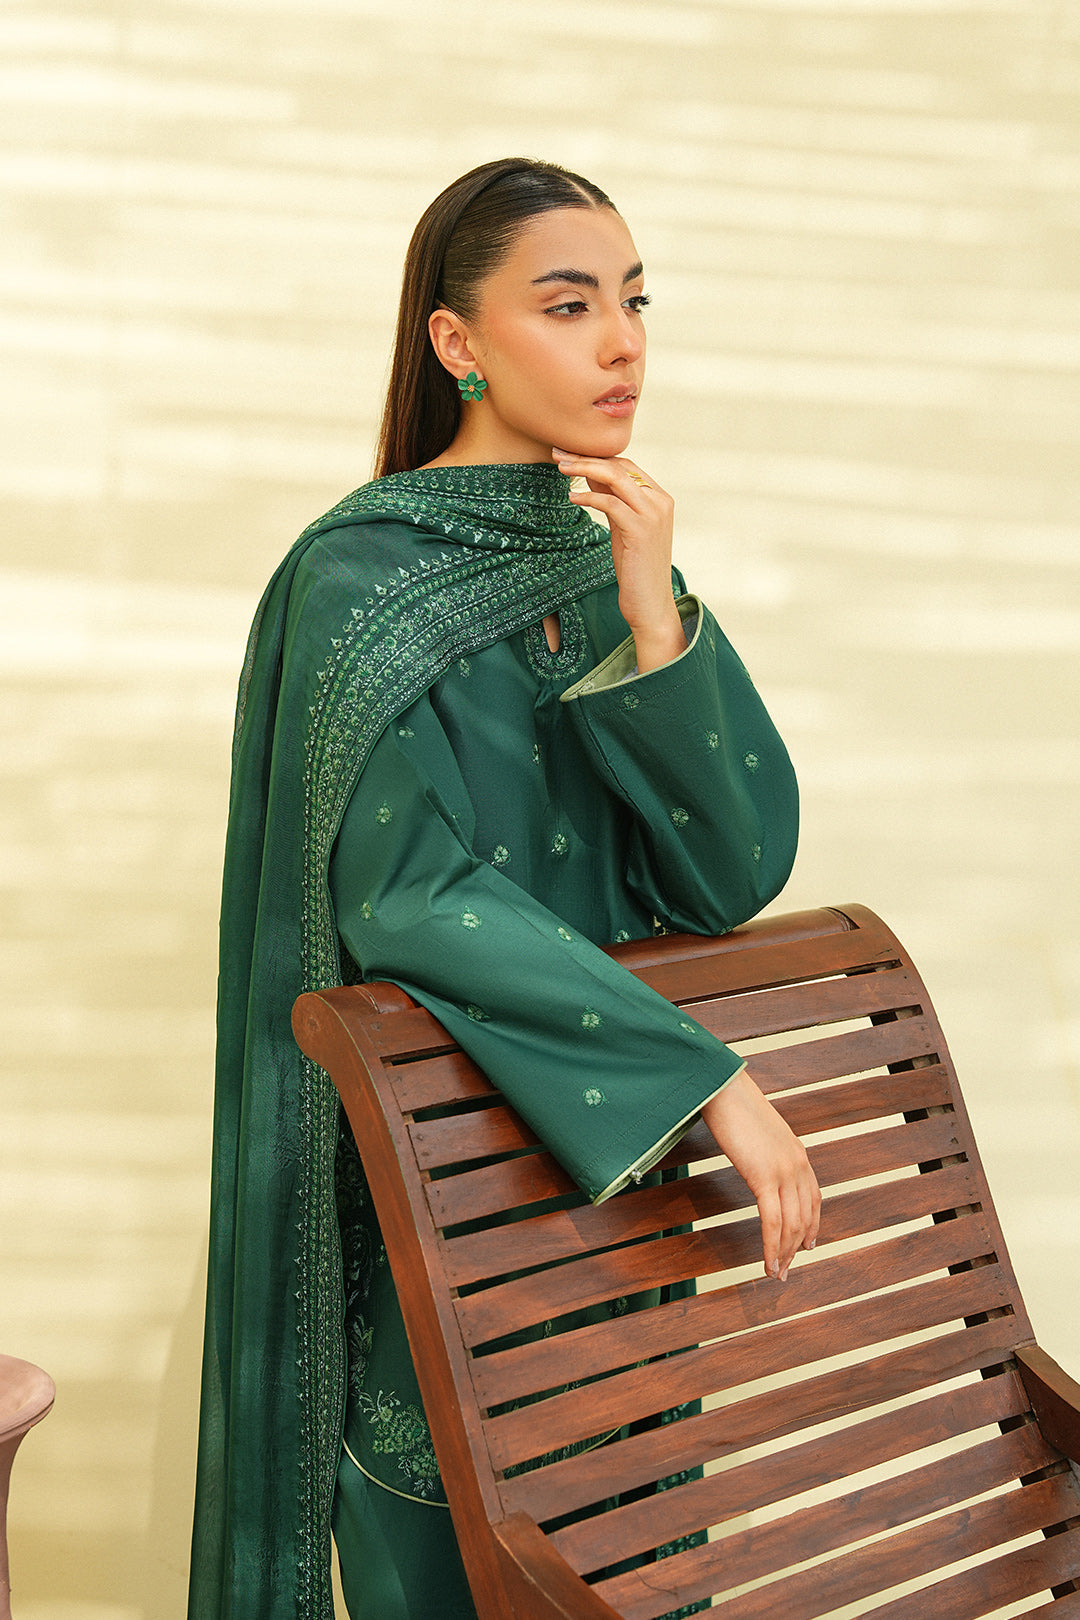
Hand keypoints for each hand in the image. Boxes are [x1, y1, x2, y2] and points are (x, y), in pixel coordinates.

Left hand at [551, 448, 683, 672]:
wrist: (650, 604)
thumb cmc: (635, 568)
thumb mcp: (623, 527)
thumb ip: (614, 501)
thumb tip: (591, 473)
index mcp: (660, 497)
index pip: (626, 465)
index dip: (596, 456)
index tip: (569, 454)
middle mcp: (660, 501)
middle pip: (620, 466)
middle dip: (586, 457)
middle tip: (559, 454)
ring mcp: (653, 514)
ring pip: (615, 477)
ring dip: (584, 468)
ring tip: (560, 468)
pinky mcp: (641, 530)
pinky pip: (610, 503)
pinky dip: (589, 497)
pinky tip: (572, 498)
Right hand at [701, 1069, 820, 1281]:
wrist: (723, 1088)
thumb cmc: (732, 1106)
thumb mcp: (758, 1132)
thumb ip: (765, 1150)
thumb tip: (756, 1160)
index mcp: (797, 1153)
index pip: (813, 1198)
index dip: (812, 1226)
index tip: (807, 1246)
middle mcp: (798, 1164)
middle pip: (804, 1217)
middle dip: (797, 1248)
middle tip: (785, 1271)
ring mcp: (784, 1171)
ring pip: (791, 1225)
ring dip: (785, 1254)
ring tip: (776, 1274)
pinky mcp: (764, 1177)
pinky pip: (772, 1222)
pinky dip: (771, 1247)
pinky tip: (768, 1264)